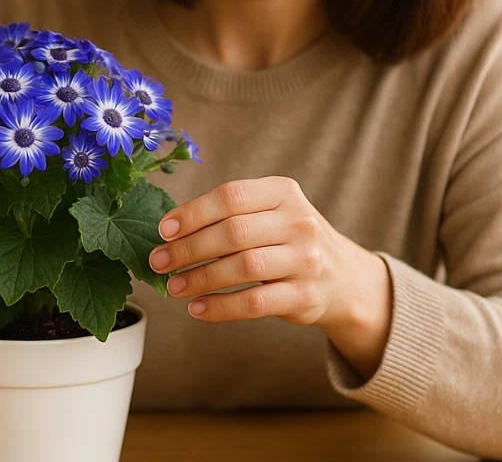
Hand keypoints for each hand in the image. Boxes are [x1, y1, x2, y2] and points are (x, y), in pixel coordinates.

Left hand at [148, 177, 391, 366]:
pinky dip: (221, 306)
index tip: (164, 230)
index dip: (193, 212)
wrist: (343, 278)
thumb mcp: (270, 213)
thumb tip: (169, 231)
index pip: (231, 196)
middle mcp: (299, 221)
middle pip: (233, 232)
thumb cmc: (288, 240)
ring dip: (201, 278)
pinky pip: (255, 302)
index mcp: (283, 192)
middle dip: (189, 248)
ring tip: (174, 287)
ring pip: (243, 267)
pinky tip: (198, 308)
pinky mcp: (305, 295)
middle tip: (159, 262)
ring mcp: (306, 259)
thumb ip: (230, 214)